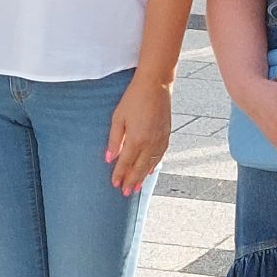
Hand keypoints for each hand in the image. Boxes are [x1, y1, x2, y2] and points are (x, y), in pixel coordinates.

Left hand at [103, 76, 173, 195]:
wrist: (156, 85)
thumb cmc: (134, 98)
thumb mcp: (118, 117)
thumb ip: (114, 140)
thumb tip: (109, 158)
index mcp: (136, 139)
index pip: (126, 163)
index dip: (120, 174)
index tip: (115, 184)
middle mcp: (150, 143)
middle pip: (139, 167)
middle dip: (132, 180)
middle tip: (126, 192)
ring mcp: (160, 139)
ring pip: (151, 163)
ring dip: (143, 176)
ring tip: (137, 186)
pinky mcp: (167, 134)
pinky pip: (160, 155)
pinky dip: (155, 164)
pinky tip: (151, 169)